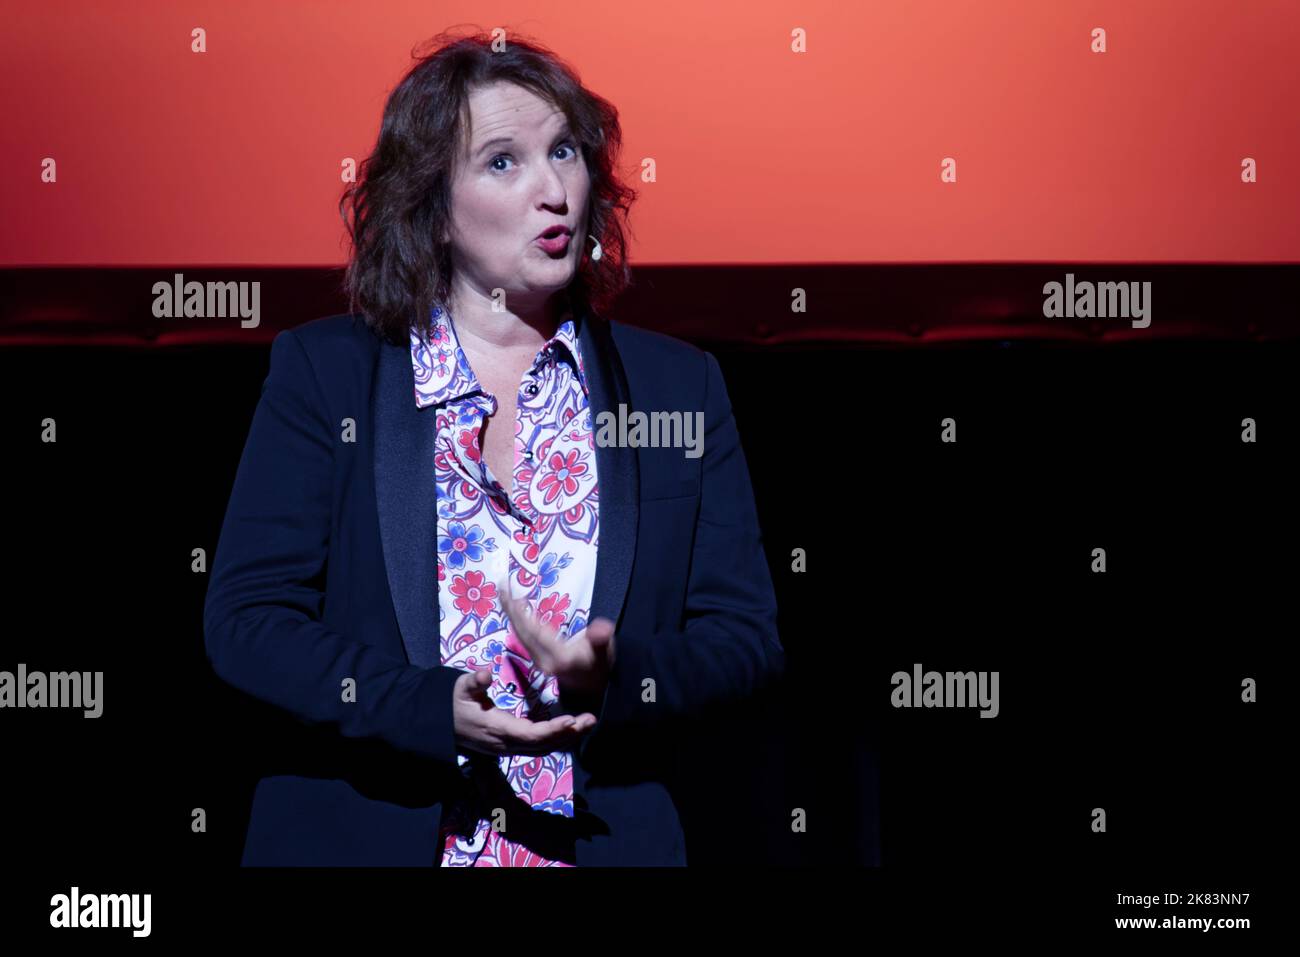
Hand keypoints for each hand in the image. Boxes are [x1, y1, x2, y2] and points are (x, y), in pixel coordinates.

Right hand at [452, 668, 596, 756]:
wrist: (442, 724)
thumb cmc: (454, 702)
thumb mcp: (460, 688)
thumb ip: (474, 681)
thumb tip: (486, 673)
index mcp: (497, 729)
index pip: (530, 734)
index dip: (552, 730)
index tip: (571, 719)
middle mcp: (506, 744)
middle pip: (543, 745)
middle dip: (569, 734)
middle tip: (591, 719)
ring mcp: (509, 748)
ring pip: (544, 748)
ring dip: (567, 738)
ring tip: (588, 723)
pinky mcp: (512, 746)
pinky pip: (539, 747)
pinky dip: (557, 740)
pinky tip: (571, 730)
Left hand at [499, 580, 616, 697]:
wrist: (591, 687)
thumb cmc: (598, 665)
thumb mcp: (604, 652)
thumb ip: (601, 640)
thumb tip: (602, 629)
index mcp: (559, 657)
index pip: (535, 632)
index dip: (522, 614)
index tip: (513, 595)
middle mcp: (543, 659)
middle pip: (522, 631)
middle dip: (510, 608)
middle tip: (502, 585)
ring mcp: (537, 659)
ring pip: (520, 633)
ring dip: (510, 612)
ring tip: (504, 592)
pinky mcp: (536, 657)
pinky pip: (522, 635)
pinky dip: (516, 619)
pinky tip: (512, 608)